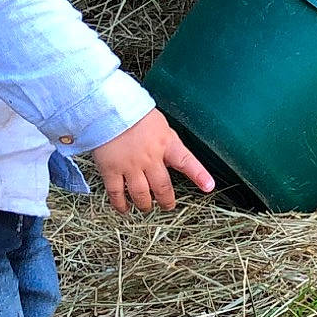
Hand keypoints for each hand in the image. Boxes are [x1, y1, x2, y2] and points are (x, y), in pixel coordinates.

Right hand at [89, 109, 215, 212]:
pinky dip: (121, 204)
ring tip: (146, 207)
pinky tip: (123, 208)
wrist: (107, 108)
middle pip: (162, 187)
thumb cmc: (134, 114)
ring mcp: (130, 165)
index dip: (199, 175)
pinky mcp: (110, 169)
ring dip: (145, 204)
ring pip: (140, 194)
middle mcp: (150, 158)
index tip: (209, 186)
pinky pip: (117, 193)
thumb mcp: (160, 126)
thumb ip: (166, 144)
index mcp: (165, 144)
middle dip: (166, 200)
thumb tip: (170, 159)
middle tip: (167, 206)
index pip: (186, 162)